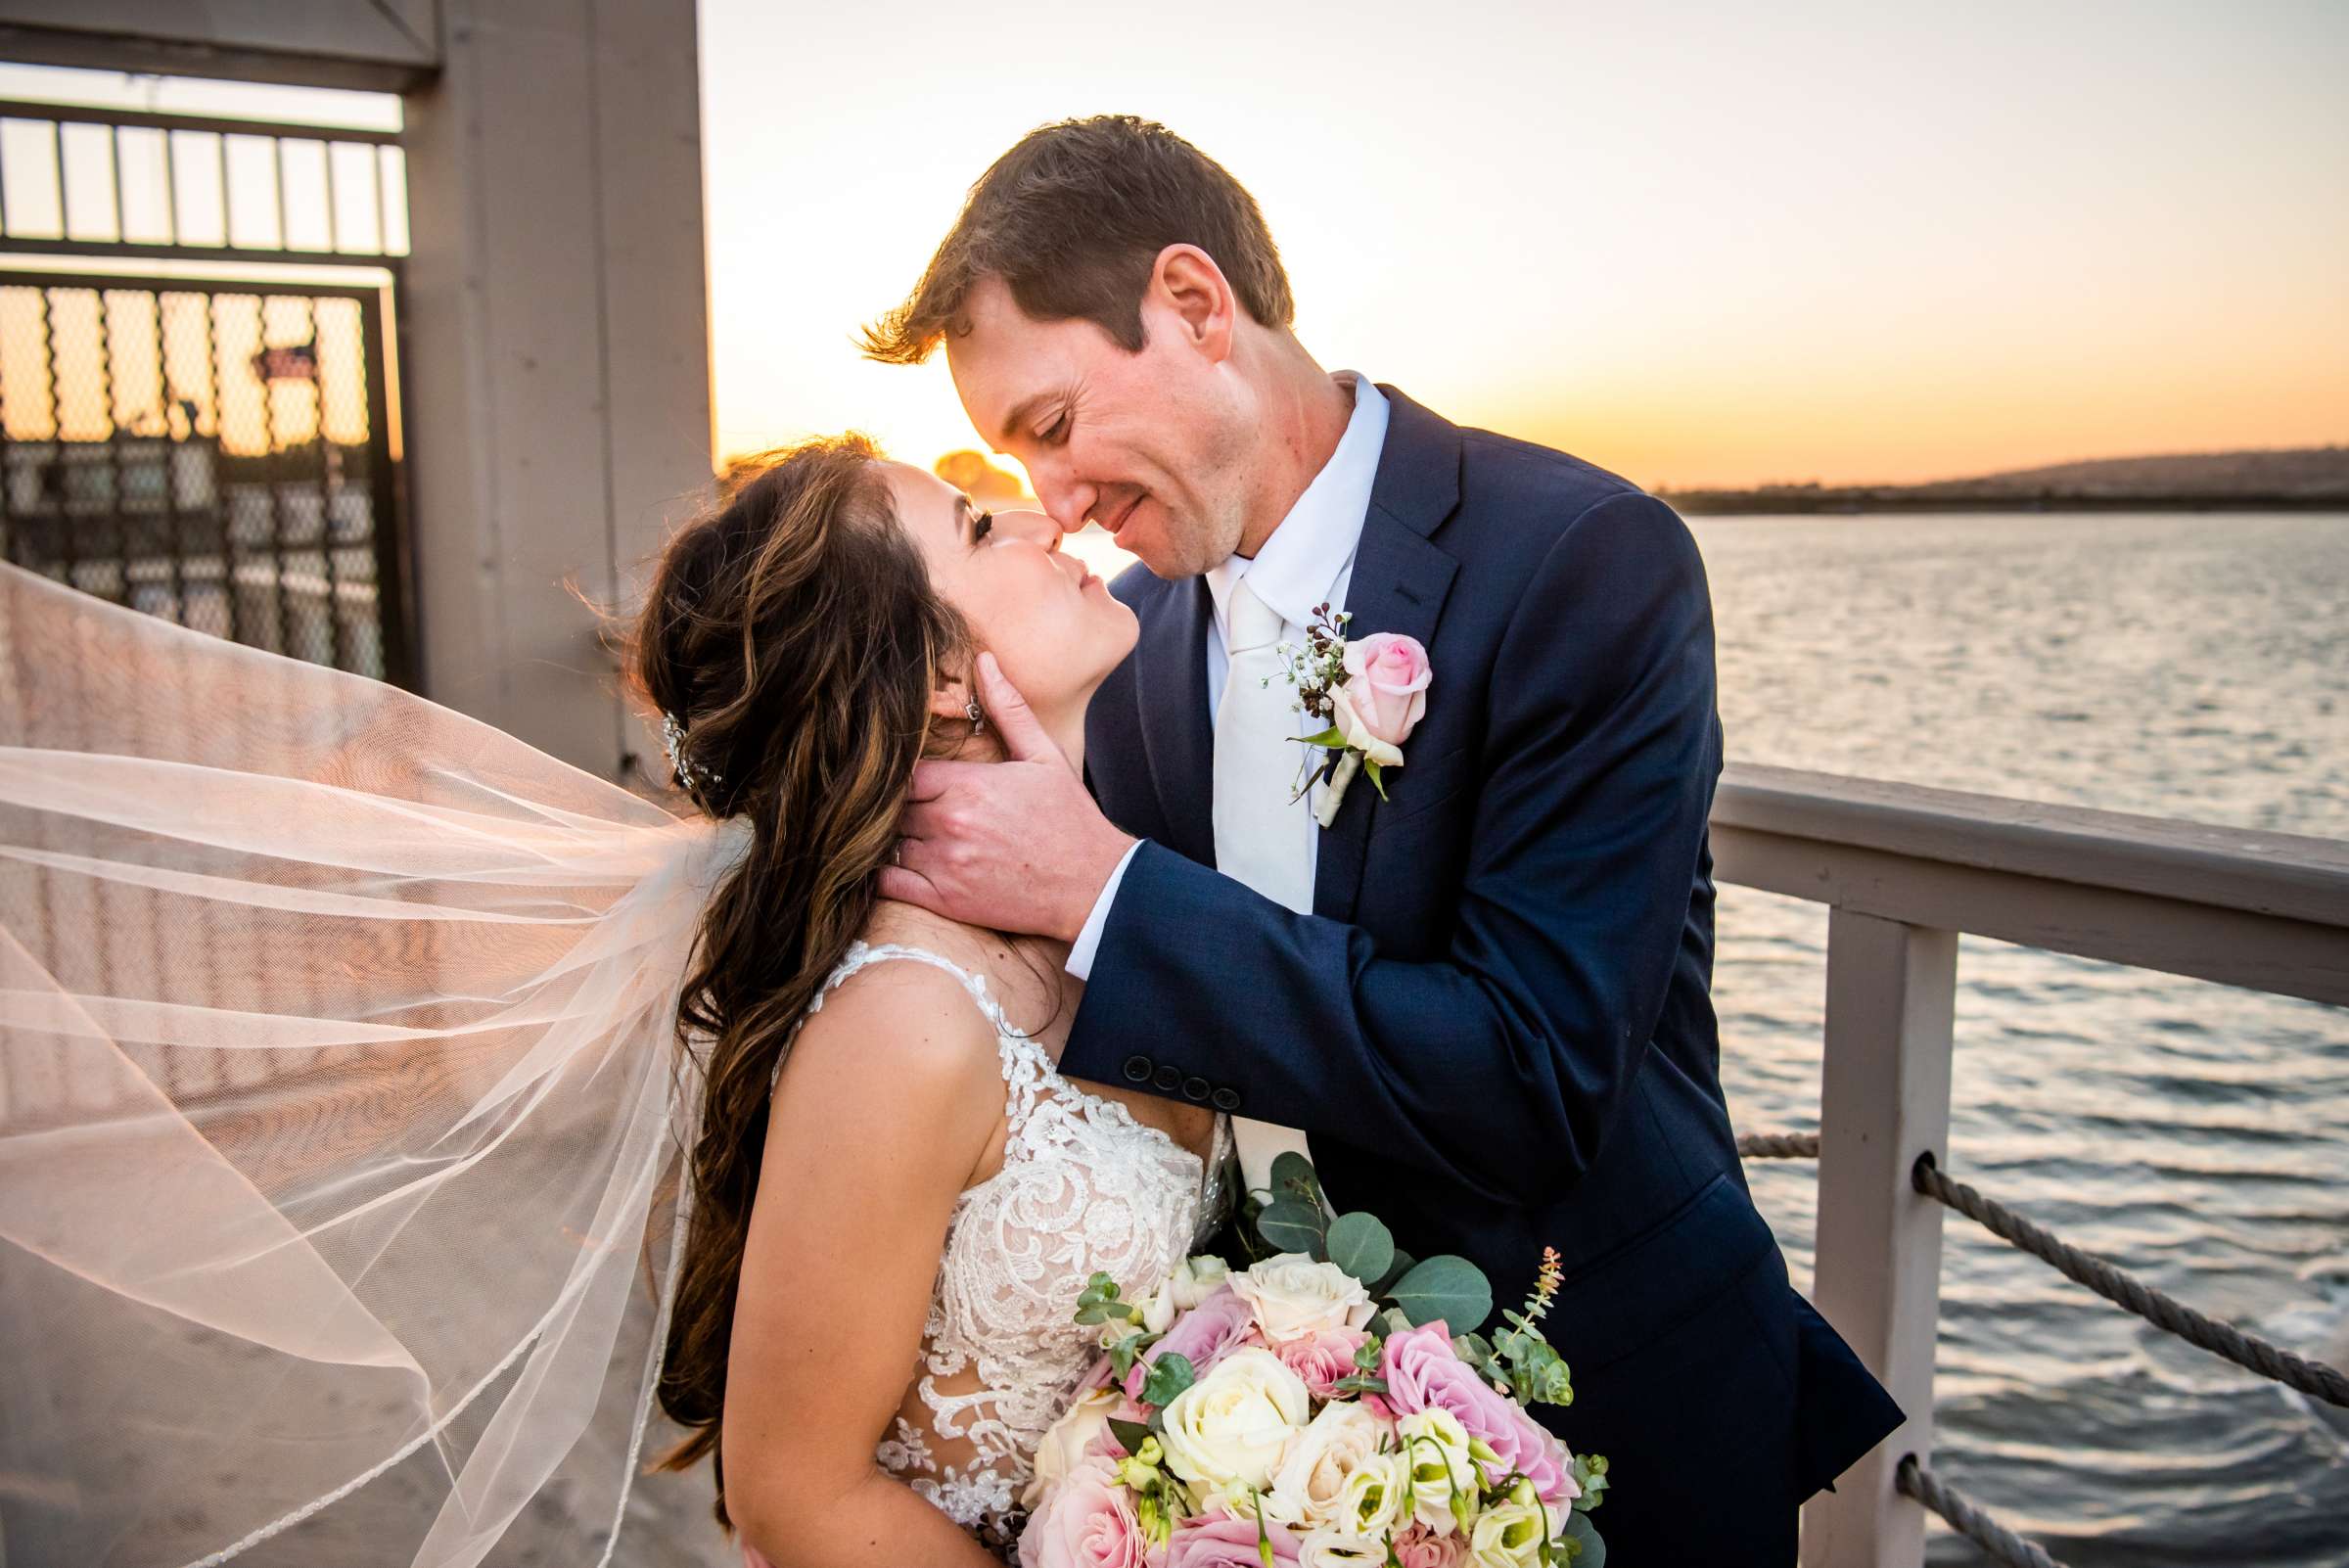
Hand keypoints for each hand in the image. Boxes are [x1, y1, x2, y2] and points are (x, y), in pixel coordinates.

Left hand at [881, 654, 1134, 942]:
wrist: (1094, 885)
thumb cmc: (1069, 819)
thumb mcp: (1044, 757)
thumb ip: (1008, 710)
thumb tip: (984, 660)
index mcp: (969, 783)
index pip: (904, 771)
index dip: (906, 774)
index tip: (918, 780)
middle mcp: (950, 821)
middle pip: (892, 805)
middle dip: (900, 805)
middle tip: (911, 807)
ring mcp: (945, 863)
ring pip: (888, 842)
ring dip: (894, 838)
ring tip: (909, 835)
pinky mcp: (945, 900)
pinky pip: (888, 884)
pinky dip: (885, 875)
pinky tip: (898, 866)